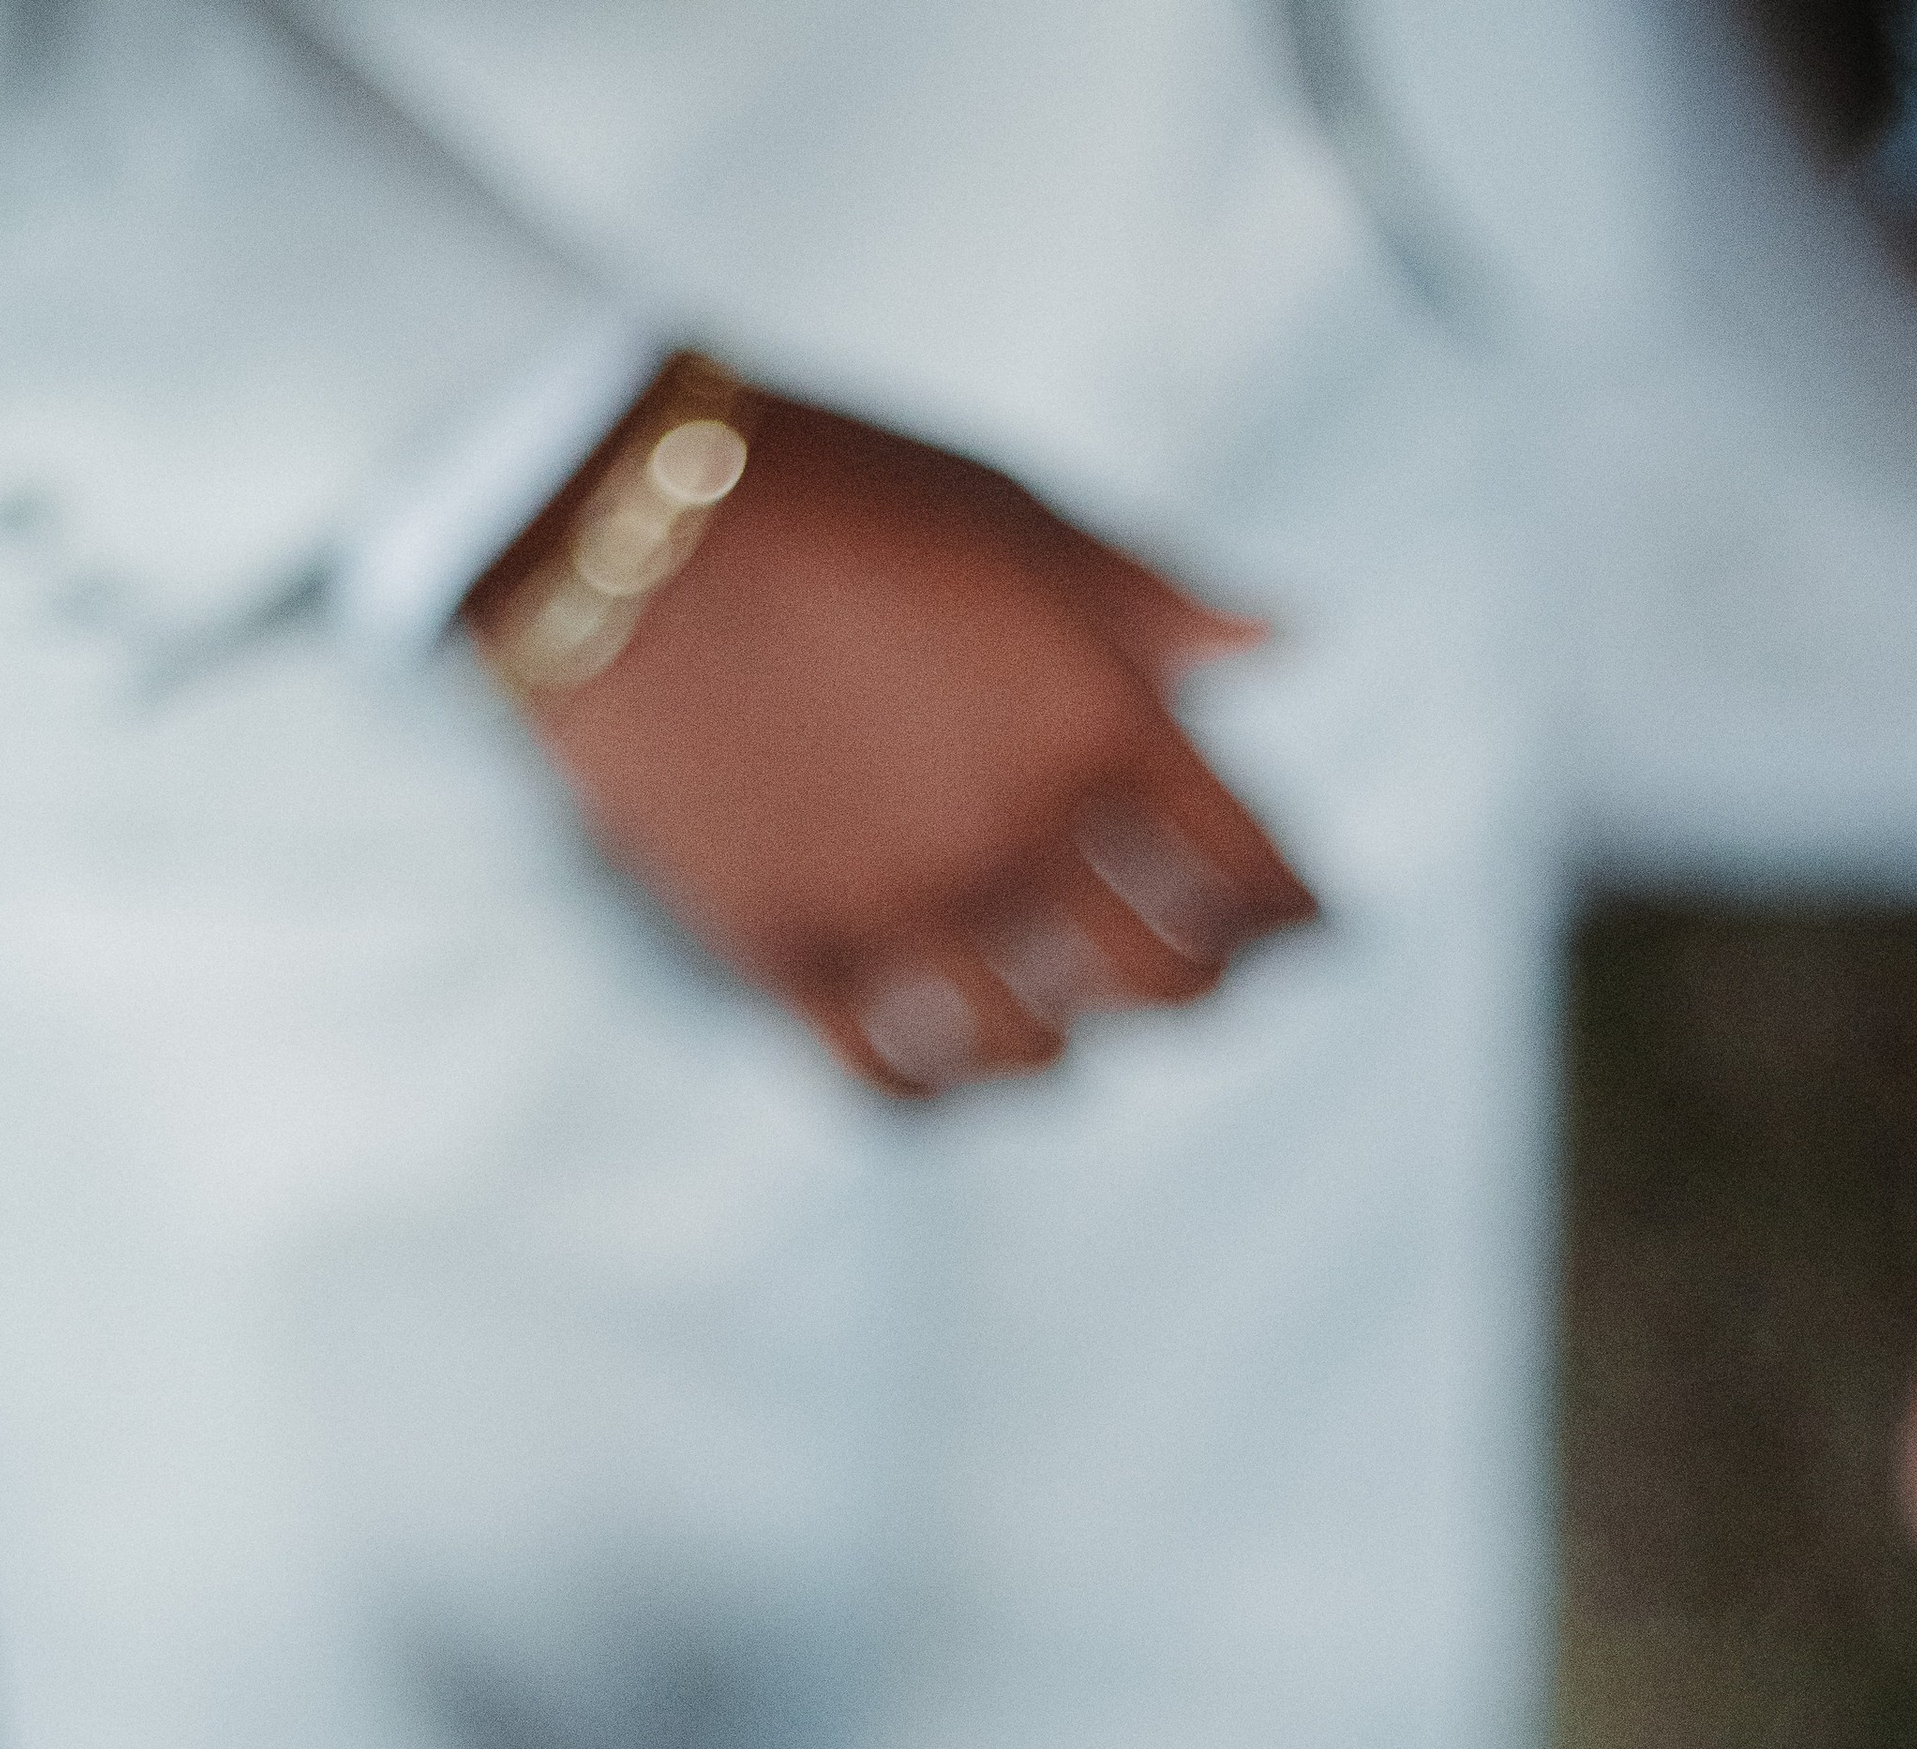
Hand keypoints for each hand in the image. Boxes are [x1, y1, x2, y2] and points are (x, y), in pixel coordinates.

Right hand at [467, 382, 1316, 1095]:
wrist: (612, 512)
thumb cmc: (831, 491)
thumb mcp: (1012, 514)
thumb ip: (1155, 599)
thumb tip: (1281, 643)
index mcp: (1099, 718)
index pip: (1256, 876)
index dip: (1300, 917)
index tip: (1305, 922)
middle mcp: (1016, 835)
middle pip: (1171, 989)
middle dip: (1206, 984)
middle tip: (1201, 967)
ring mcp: (902, 911)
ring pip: (1044, 1056)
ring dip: (1073, 1037)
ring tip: (1067, 1005)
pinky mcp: (791, 958)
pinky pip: (901, 1088)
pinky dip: (944, 1090)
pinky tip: (951, 1054)